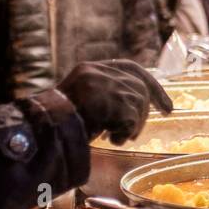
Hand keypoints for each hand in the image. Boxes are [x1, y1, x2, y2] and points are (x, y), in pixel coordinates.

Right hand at [56, 59, 173, 143]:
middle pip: (139, 89)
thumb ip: (108, 95)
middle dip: (144, 113)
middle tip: (135, 134)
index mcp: (90, 69)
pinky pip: (130, 119)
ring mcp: (100, 85)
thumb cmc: (60, 124)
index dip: (154, 86)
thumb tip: (142, 103)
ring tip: (116, 138)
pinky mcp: (104, 100)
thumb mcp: (85, 102)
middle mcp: (96, 72)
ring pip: (137, 105)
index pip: (131, 69)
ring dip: (132, 126)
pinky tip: (112, 139)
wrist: (39, 132)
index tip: (169, 108)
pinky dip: (126, 133)